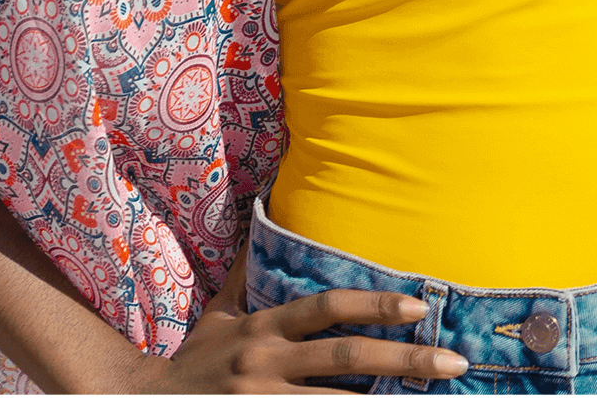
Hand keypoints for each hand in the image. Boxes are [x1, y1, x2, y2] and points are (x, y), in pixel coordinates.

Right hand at [136, 244, 468, 393]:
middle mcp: (267, 363)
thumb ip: (250, 270)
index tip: (418, 305)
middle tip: (454, 363)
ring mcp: (262, 401)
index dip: (374, 304)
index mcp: (264, 327)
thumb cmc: (195, 360)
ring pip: (337, 404)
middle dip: (406, 360)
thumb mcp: (220, 312)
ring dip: (385, 402)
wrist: (142, 406)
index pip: (328, 308)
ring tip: (434, 401)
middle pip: (347, 359)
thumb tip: (267, 203)